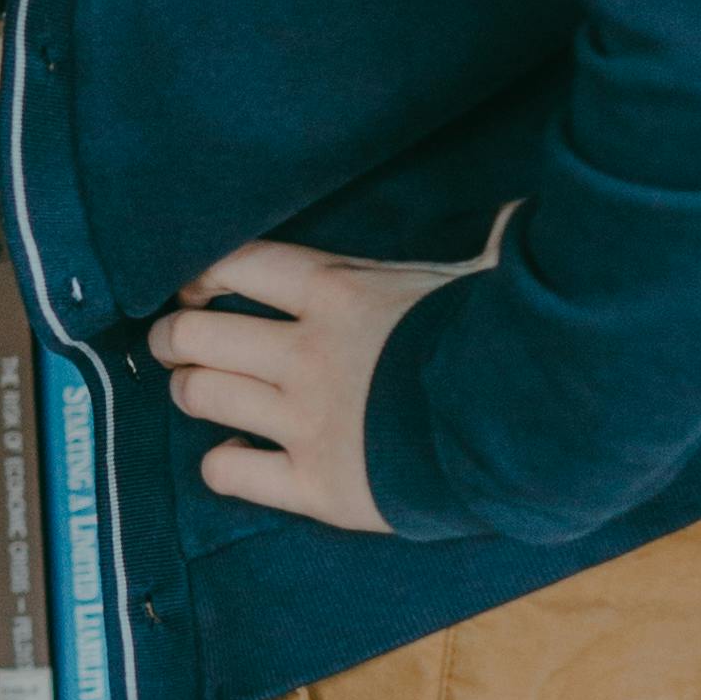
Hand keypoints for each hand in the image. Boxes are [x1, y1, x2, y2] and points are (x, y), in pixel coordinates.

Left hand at [150, 239, 485, 532]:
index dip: (199, 272)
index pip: (237, 263)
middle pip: (197, 334)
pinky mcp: (315, 484)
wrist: (527, 429)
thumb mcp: (484, 277)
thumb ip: (477, 246)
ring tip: (193, 389)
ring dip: (188, 389)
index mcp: (340, 293)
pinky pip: (228, 472)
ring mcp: (305, 421)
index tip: (193, 286)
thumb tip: (513, 214)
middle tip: (174, 345)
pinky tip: (234, 455)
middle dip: (173, 338)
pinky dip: (221, 462)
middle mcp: (308, 353)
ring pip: (200, 395)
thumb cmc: (504, 343)